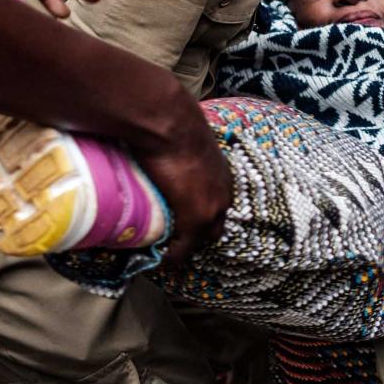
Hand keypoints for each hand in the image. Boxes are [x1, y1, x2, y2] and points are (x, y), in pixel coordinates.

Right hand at [133, 107, 234, 262]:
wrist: (170, 123)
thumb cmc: (174, 123)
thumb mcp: (185, 140)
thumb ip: (181, 150)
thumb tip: (162, 145)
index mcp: (222, 174)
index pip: (217, 205)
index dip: (201, 216)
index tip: (182, 221)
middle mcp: (224, 194)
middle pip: (214, 228)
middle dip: (197, 238)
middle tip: (176, 243)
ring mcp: (212, 209)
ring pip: (200, 241)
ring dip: (184, 248)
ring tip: (166, 252)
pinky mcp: (195, 219)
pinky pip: (182, 250)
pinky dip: (171, 258)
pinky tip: (159, 260)